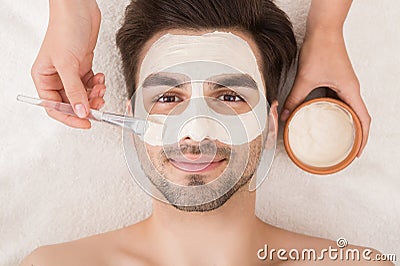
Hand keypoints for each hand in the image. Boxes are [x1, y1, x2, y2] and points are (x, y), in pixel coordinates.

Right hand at [31, 0, 103, 128]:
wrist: (79, 9)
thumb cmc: (65, 29)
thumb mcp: (68, 64)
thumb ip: (75, 90)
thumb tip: (81, 111)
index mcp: (44, 78)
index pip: (54, 107)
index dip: (70, 117)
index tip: (85, 122)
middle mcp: (56, 77)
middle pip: (72, 102)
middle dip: (87, 105)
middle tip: (98, 104)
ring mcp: (70, 72)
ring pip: (83, 94)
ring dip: (94, 95)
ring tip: (100, 87)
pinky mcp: (82, 66)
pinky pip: (90, 84)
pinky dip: (97, 85)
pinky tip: (99, 78)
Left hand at [281, 30, 370, 156]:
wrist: (322, 30)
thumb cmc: (321, 49)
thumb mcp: (306, 78)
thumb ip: (295, 98)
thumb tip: (284, 115)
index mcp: (350, 91)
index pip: (363, 119)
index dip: (363, 139)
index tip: (357, 153)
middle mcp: (350, 89)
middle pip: (358, 117)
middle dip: (355, 135)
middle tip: (346, 150)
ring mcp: (344, 85)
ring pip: (347, 109)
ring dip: (344, 123)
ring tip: (335, 138)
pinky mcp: (336, 80)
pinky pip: (337, 100)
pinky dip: (332, 111)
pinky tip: (323, 117)